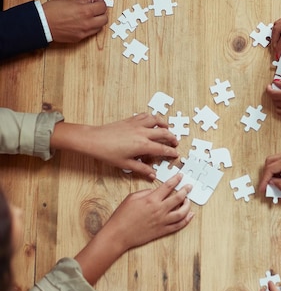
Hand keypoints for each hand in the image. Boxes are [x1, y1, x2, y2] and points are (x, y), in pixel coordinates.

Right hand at [42, 0, 107, 41]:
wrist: (43, 24)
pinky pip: (91, 33)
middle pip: (104, 19)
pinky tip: (84, 22)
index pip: (102, 7)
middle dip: (102, 12)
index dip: (100, 2)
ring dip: (98, 21)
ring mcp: (84, 32)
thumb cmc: (52, 10)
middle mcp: (87, 23)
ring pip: (99, 27)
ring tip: (90, 16)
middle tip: (96, 8)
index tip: (96, 0)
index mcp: (85, 11)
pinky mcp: (79, 38)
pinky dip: (91, 27)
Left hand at [51, 113, 179, 178]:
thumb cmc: (108, 153)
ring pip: (156, 121)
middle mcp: (142, 133)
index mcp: (142, 145)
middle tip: (175, 143)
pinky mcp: (131, 119)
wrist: (95, 140)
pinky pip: (146, 116)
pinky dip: (152, 118)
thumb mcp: (125, 164)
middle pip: (164, 133)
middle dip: (172, 138)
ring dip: (164, 125)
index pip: (162, 149)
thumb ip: (141, 169)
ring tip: (167, 129)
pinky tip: (152, 121)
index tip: (175, 154)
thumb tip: (151, 174)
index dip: (171, 152)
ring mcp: (137, 124)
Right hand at [75, 174, 193, 285]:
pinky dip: (186, 220)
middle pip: (178, 198)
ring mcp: (162, 221)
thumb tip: (155, 191)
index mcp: (151, 199)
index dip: (176, 180)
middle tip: (189, 186)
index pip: (168, 186)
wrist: (119, 234)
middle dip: (186, 190)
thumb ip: (146, 192)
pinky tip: (190, 215)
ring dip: (188, 205)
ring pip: (182, 212)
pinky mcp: (162, 231)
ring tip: (188, 201)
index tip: (181, 176)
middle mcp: (159, 209)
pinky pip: (178, 225)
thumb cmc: (122, 216)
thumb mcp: (132, 197)